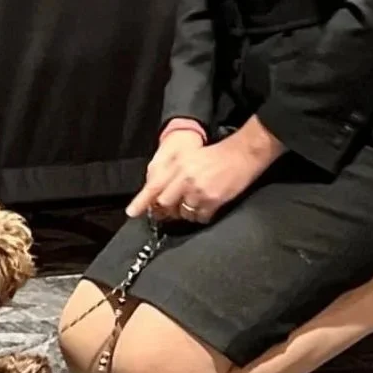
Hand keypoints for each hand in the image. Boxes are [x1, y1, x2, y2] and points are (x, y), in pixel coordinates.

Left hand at [127, 117, 285, 224]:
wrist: (241, 155)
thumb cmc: (214, 155)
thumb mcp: (188, 157)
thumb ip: (171, 172)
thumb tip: (157, 193)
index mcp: (177, 166)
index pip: (153, 187)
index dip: (140, 201)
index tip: (131, 212)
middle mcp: (185, 179)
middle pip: (165, 203)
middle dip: (166, 209)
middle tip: (171, 209)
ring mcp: (199, 191)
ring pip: (182, 213)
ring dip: (185, 212)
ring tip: (194, 202)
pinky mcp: (213, 201)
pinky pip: (199, 218)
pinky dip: (200, 216)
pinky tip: (205, 207)